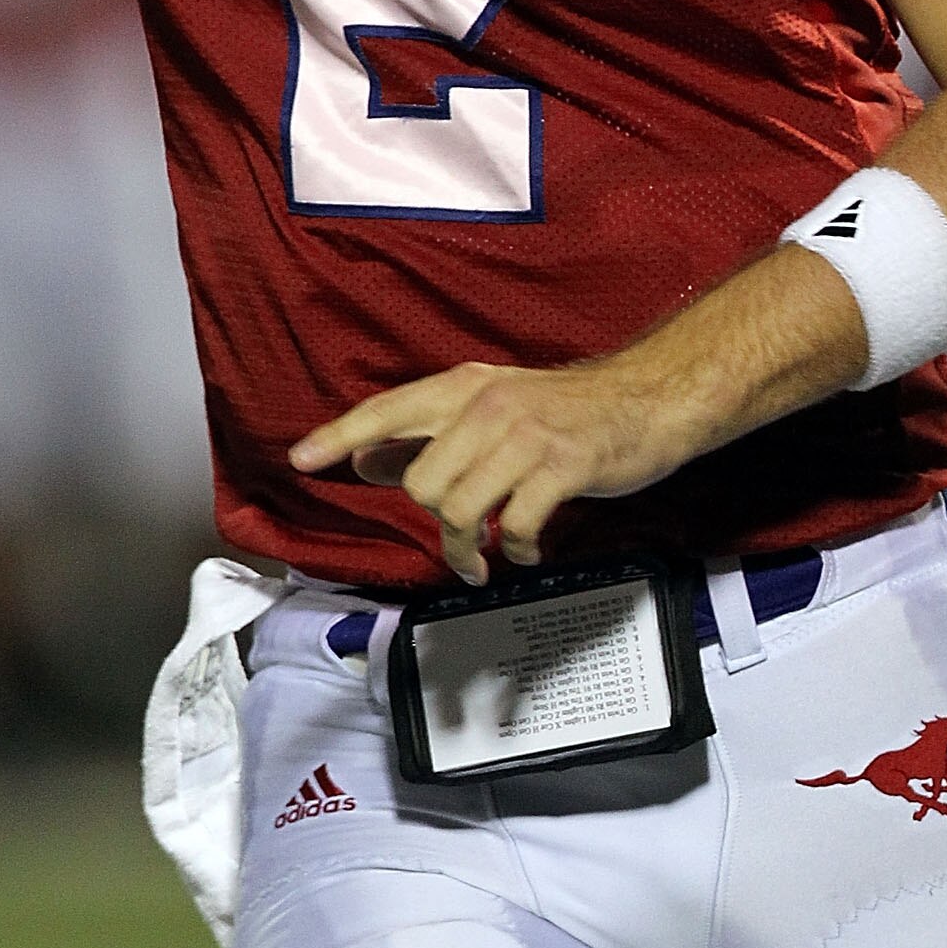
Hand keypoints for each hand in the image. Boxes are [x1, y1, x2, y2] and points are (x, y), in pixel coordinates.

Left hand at [290, 357, 691, 585]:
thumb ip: (429, 433)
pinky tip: (526, 549)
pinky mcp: (563, 467)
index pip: (388, 409)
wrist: (646, 399)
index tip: (301, 458)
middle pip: (424, 482)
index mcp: (465, 387)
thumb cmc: (565, 410)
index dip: (341, 434)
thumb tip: (365, 459)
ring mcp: (527, 436)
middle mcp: (489, 405)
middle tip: (460, 541)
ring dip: (467, 550)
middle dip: (435, 525)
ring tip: (484, 560)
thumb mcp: (491, 409)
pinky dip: (516, 550)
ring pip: (461, 510)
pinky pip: (515, 526)